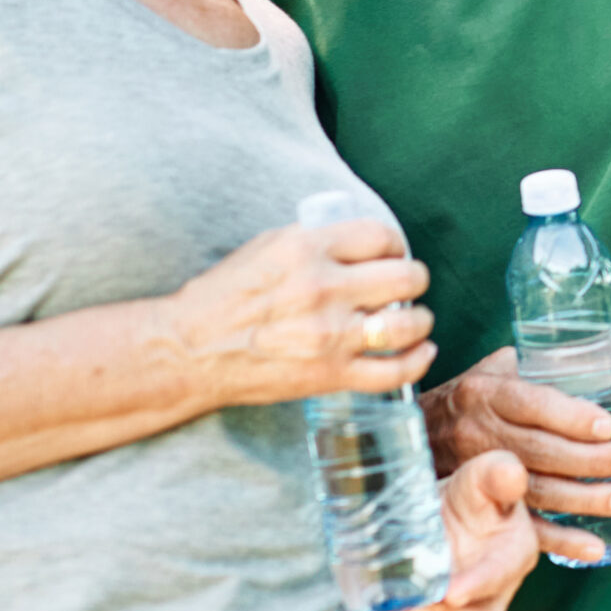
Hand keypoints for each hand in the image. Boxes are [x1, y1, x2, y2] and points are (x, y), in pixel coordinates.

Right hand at [159, 219, 433, 408]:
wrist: (189, 350)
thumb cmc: (225, 296)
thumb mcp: (267, 246)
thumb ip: (316, 240)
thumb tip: (363, 241)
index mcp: (306, 248)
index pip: (381, 235)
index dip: (396, 244)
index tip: (393, 254)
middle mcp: (323, 288)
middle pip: (405, 277)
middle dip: (414, 279)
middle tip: (407, 286)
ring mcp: (329, 334)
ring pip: (408, 324)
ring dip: (421, 321)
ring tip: (417, 320)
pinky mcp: (330, 374)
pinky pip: (394, 372)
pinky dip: (417, 362)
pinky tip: (422, 352)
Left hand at [387, 451, 538, 610]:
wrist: (446, 504)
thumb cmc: (474, 489)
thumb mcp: (486, 473)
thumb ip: (499, 473)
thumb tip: (512, 474)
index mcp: (514, 553)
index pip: (502, 574)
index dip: (478, 586)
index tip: (451, 594)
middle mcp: (494, 587)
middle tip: (414, 608)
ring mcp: (464, 603)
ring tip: (387, 609)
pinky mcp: (436, 608)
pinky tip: (374, 606)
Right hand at [421, 347, 610, 565]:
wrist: (401, 444)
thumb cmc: (459, 404)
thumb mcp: (481, 373)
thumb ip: (525, 368)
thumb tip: (574, 360)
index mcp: (483, 394)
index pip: (530, 404)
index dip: (570, 417)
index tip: (608, 426)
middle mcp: (477, 434)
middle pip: (539, 451)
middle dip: (588, 459)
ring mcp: (474, 475)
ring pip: (534, 491)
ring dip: (582, 500)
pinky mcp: (476, 510)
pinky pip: (519, 528)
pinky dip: (558, 542)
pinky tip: (594, 548)